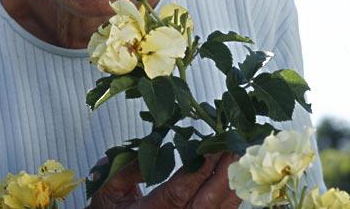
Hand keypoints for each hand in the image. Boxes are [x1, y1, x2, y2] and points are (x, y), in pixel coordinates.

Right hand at [88, 153, 240, 207]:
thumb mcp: (108, 188)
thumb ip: (126, 170)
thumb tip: (149, 150)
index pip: (179, 191)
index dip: (198, 170)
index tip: (212, 148)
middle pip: (206, 202)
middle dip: (223, 174)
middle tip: (235, 147)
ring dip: (233, 185)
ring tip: (242, 159)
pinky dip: (233, 200)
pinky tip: (238, 180)